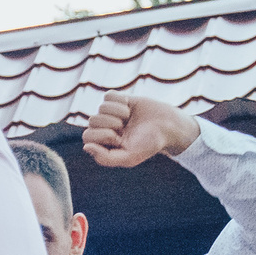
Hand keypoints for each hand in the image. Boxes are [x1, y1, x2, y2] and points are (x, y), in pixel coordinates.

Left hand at [82, 94, 198, 167]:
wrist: (168, 126)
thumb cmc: (149, 144)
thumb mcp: (130, 157)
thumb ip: (106, 158)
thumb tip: (86, 147)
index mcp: (104, 143)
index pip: (87, 136)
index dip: (102, 135)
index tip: (118, 138)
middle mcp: (105, 128)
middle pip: (92, 120)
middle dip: (110, 123)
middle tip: (125, 127)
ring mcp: (111, 113)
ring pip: (101, 107)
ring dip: (117, 112)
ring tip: (129, 118)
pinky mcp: (119, 99)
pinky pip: (108, 95)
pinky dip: (120, 100)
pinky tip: (129, 106)